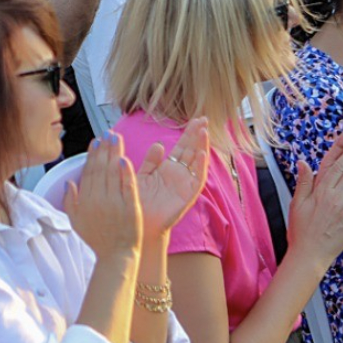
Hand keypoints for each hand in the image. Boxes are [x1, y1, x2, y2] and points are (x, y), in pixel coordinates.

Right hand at [63, 133, 143, 258]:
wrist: (116, 256)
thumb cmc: (97, 240)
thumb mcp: (76, 222)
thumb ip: (71, 201)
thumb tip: (69, 182)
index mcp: (86, 201)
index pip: (89, 172)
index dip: (92, 155)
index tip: (95, 141)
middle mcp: (99, 200)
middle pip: (101, 168)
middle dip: (104, 149)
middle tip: (107, 133)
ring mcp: (115, 203)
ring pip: (113, 173)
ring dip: (115, 154)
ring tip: (116, 138)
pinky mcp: (130, 207)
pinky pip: (127, 186)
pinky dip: (126, 173)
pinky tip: (125, 159)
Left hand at [134, 118, 209, 237]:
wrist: (139, 225)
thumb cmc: (139, 202)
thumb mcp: (142, 177)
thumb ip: (150, 162)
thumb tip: (159, 144)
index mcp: (167, 169)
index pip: (181, 147)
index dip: (188, 133)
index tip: (194, 119)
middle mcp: (179, 175)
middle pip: (191, 151)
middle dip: (197, 135)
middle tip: (204, 118)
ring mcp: (185, 184)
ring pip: (196, 162)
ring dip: (201, 147)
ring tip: (204, 131)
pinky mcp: (187, 195)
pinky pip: (196, 179)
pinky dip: (200, 167)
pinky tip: (201, 154)